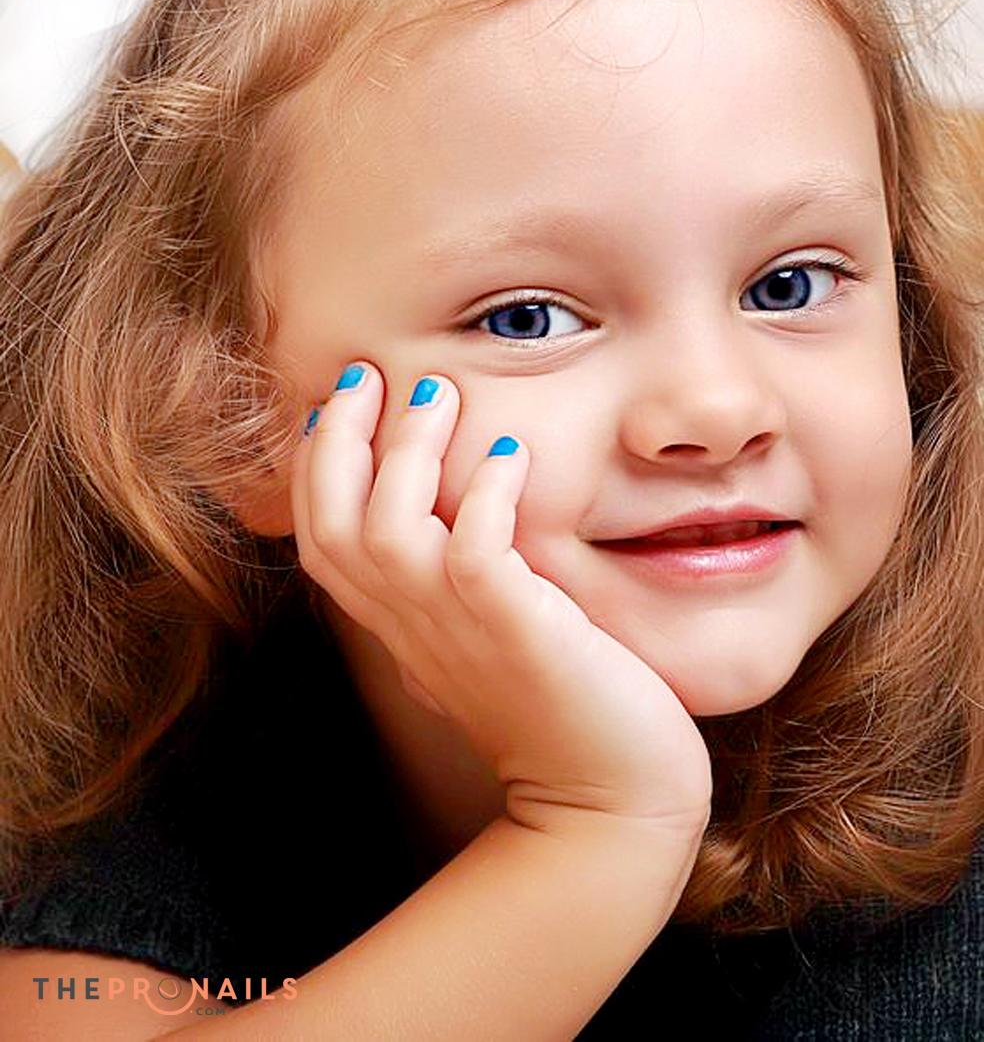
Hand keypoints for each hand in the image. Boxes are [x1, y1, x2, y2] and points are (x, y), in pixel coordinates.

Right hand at [291, 363, 711, 834]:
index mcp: (400, 624)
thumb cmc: (554, 713)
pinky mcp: (516, 630)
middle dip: (342, 440)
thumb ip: (449, 598)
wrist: (607, 802)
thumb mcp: (481, 646)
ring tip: (441, 393)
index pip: (323, 536)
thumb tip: (442, 544)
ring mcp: (458, 629)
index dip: (318, 466)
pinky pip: (475, 550)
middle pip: (334, 522)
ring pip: (390, 526)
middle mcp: (413, 624)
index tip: (340, 402)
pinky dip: (484, 494)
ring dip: (408, 450)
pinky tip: (510, 454)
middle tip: (370, 374)